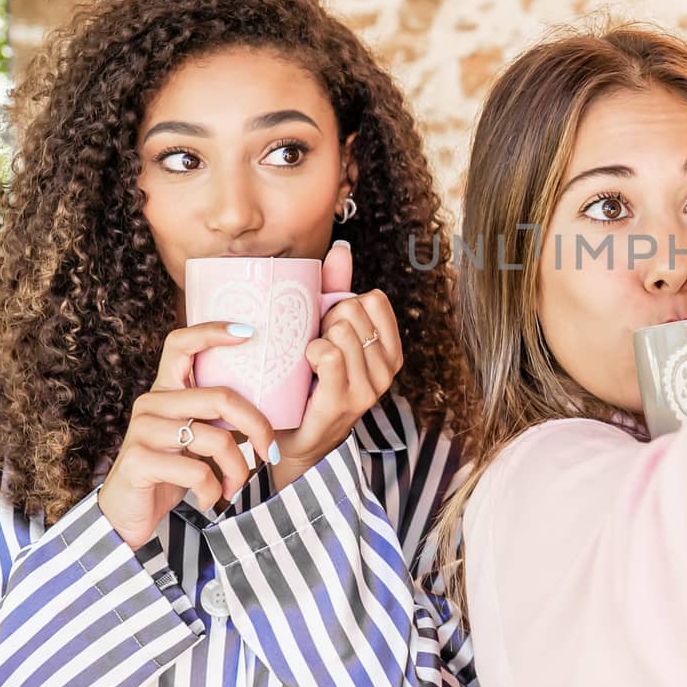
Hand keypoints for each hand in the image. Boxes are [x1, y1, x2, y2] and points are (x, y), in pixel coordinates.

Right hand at [97, 322, 278, 549]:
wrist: (127, 516)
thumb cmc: (172, 473)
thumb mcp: (195, 438)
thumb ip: (216, 417)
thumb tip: (271, 401)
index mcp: (166, 391)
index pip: (181, 343)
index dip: (213, 331)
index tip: (250, 331)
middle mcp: (152, 403)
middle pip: (221, 397)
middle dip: (257, 426)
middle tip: (269, 452)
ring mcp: (143, 430)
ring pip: (215, 438)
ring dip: (238, 469)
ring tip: (236, 487)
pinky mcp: (139, 461)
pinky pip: (197, 471)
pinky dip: (214, 490)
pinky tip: (211, 500)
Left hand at [271, 240, 404, 489]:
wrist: (296, 439)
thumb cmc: (310, 381)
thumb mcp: (327, 331)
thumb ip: (336, 290)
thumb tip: (341, 247)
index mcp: (389, 349)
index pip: (374, 300)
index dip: (346, 303)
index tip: (330, 325)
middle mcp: (387, 368)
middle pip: (354, 310)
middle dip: (327, 319)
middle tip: (314, 345)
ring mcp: (370, 386)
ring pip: (341, 330)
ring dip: (316, 337)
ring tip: (309, 360)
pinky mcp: (346, 400)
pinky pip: (328, 354)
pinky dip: (311, 353)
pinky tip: (306, 368)